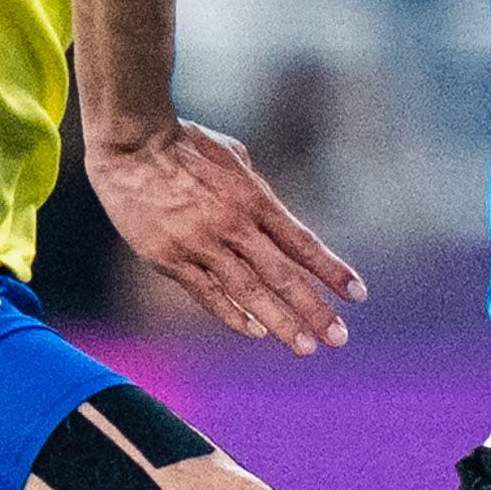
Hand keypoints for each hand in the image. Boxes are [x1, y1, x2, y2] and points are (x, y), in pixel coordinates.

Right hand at [84, 118, 362, 354]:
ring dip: (281, 322)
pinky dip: (233, 314)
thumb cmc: (184, 142)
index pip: (302, 243)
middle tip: (339, 338)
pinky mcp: (171, 258)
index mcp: (254, 198)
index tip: (357, 294)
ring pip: (250, 292)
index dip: (331, 271)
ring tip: (305, 347)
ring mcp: (202, 244)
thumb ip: (256, 190)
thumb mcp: (234, 157)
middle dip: (315, 309)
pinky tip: (256, 331)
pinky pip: (208, 294)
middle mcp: (235, 225)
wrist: (132, 142)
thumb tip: (273, 214)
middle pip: (284, 275)